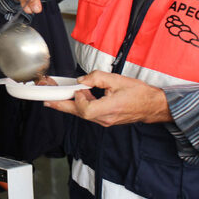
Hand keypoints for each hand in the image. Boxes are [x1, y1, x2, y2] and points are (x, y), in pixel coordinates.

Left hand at [43, 70, 172, 126]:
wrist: (152, 106)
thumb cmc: (139, 94)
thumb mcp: (118, 79)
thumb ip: (98, 77)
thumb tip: (82, 79)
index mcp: (109, 108)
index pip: (85, 109)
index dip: (78, 99)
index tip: (79, 88)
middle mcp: (105, 118)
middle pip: (78, 114)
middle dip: (60, 105)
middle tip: (46, 100)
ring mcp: (105, 121)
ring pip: (82, 114)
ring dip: (70, 104)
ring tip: (58, 96)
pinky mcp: (106, 120)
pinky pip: (89, 114)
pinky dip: (81, 105)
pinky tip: (79, 97)